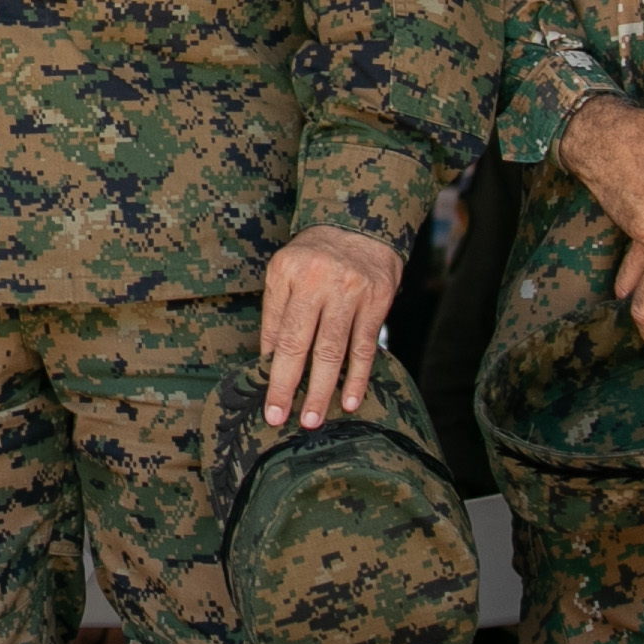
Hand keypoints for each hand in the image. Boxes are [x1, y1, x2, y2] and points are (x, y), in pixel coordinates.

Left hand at [259, 225, 402, 427]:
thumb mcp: (284, 271)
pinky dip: (357, 377)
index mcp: (287, 273)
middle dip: (289, 386)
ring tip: (312, 419)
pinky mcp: (377, 301)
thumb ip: (277, 313)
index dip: (270, 368)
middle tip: (280, 419)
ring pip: (333, 351)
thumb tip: (269, 360)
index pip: (276, 330)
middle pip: (301, 343)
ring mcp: (350, 291)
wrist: (359, 223)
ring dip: (322, 390)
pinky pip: (364, 347)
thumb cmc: (313, 256)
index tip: (265, 400)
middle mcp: (318, 281)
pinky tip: (349, 400)